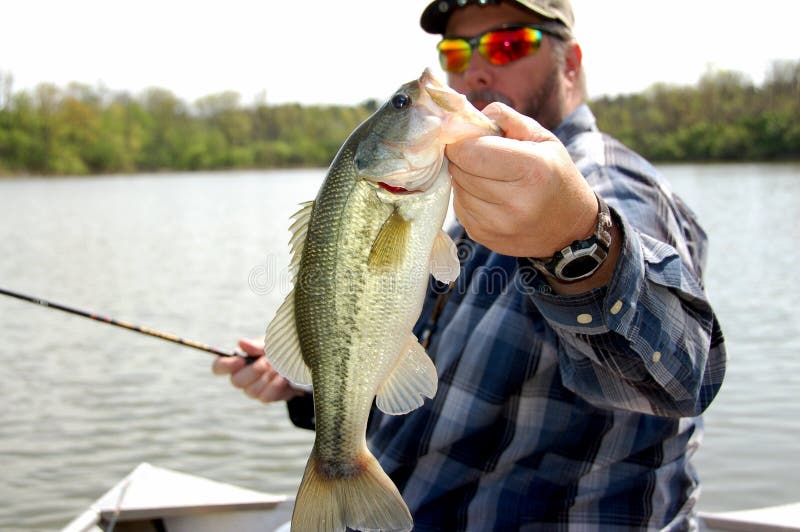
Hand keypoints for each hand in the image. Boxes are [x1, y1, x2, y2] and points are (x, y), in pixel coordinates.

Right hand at [212, 338, 304, 402]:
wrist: (300, 361)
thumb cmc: (280, 348)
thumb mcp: (270, 343)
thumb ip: (256, 345)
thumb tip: (241, 343)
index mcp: (238, 361)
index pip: (219, 367)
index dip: (226, 365)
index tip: (240, 360)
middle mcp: (242, 377)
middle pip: (236, 382)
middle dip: (254, 371)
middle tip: (268, 361)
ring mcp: (253, 389)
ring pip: (252, 391)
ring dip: (268, 377)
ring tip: (279, 367)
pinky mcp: (265, 397)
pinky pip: (266, 396)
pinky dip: (276, 385)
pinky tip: (284, 377)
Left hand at [446, 102, 597, 258]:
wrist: (569, 227)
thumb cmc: (554, 174)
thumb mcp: (541, 137)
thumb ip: (504, 118)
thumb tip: (461, 118)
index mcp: (532, 170)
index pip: (470, 152)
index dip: (462, 140)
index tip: (468, 136)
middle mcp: (515, 202)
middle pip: (460, 169)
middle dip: (464, 158)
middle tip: (483, 156)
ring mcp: (498, 225)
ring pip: (457, 189)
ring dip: (465, 179)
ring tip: (491, 177)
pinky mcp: (483, 237)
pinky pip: (460, 208)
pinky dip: (468, 198)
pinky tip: (490, 197)